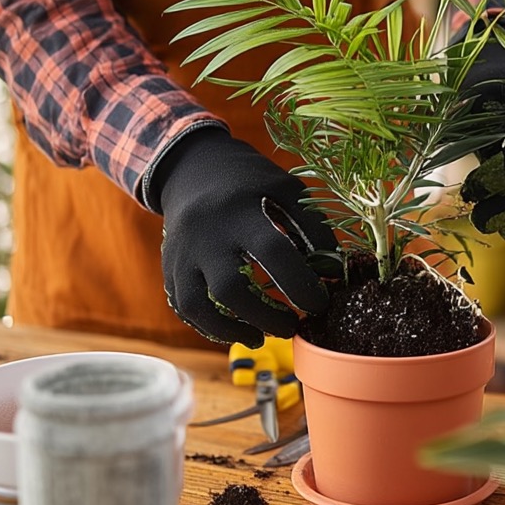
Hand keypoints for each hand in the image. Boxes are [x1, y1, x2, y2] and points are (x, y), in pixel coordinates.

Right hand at [154, 128, 336, 345]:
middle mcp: (206, 234)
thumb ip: (313, 227)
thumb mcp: (286, 189)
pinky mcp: (170, 268)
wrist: (192, 168)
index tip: (320, 303)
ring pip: (198, 305)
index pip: (273, 253)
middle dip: (266, 316)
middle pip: (231, 288)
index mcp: (241, 210)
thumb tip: (333, 273)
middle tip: (292, 326)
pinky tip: (236, 330)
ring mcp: (182, 253)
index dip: (300, 284)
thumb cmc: (249, 183)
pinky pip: (184, 308)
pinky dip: (209, 327)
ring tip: (261, 336)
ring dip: (232, 330)